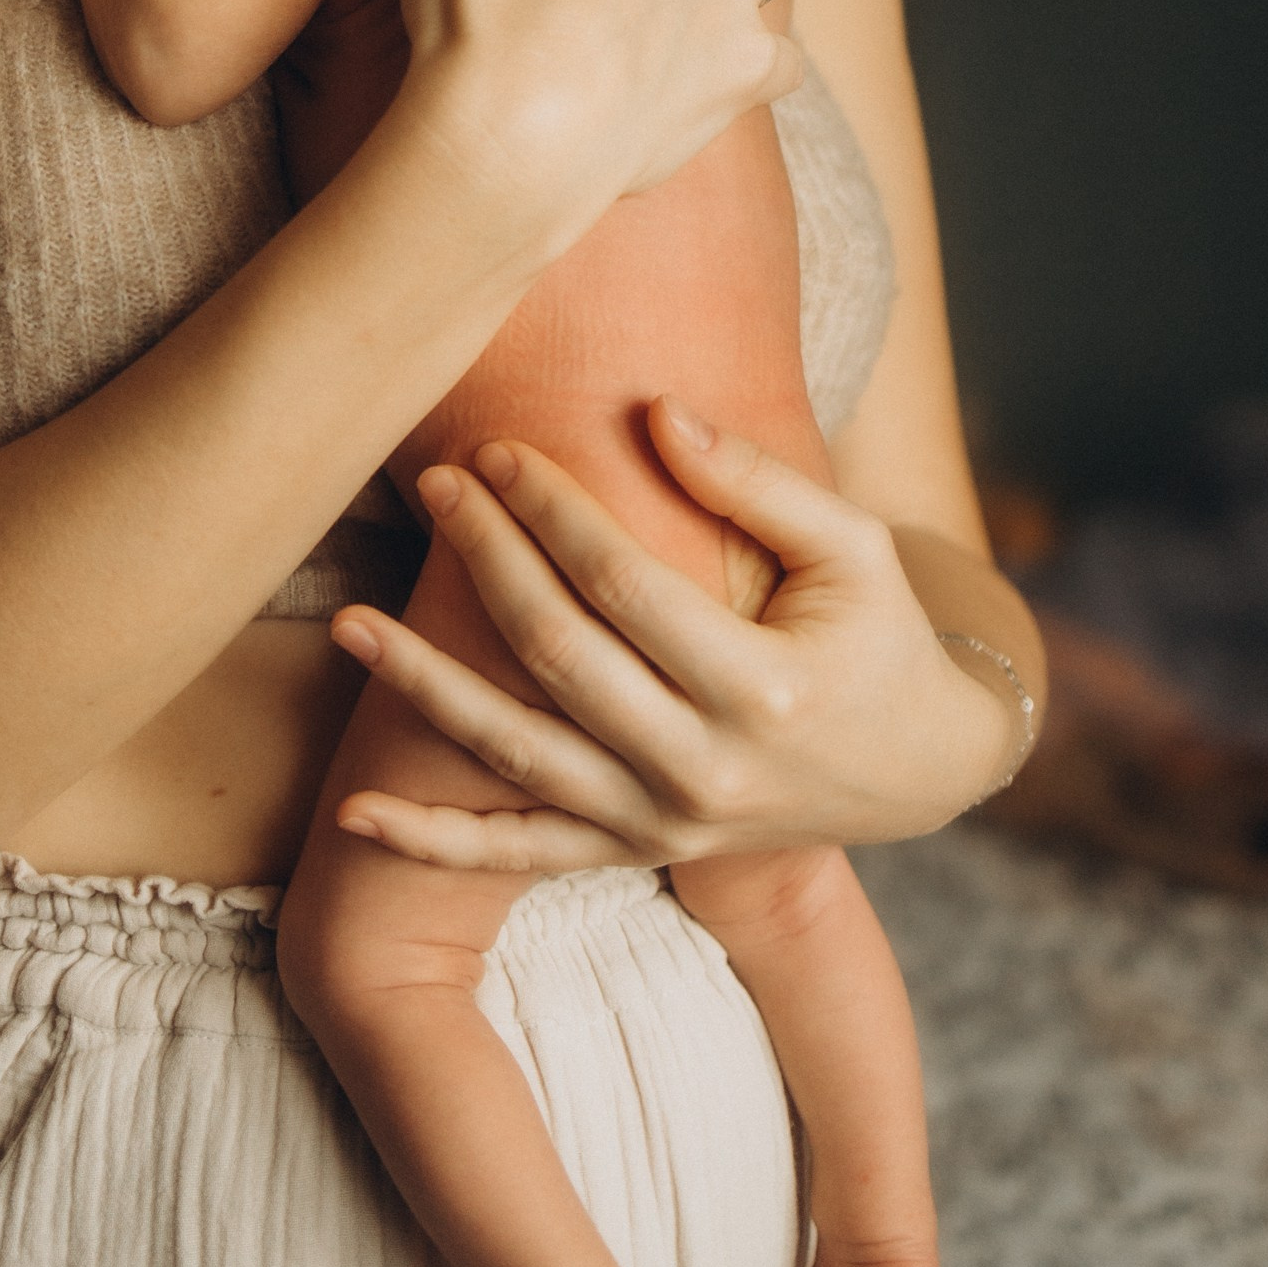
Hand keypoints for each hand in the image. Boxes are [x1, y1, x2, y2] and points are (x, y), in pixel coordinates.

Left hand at [327, 400, 1014, 869]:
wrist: (920, 769)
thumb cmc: (879, 632)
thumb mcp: (854, 545)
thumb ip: (755, 480)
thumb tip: (654, 409)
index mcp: (767, 689)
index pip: (627, 587)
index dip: (553, 512)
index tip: (495, 449)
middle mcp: (708, 770)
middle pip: (560, 657)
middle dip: (486, 562)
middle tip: (433, 484)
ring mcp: (665, 823)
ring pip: (518, 757)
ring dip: (424, 689)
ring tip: (347, 622)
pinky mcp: (635, 852)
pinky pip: (518, 857)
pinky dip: (433, 843)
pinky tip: (353, 812)